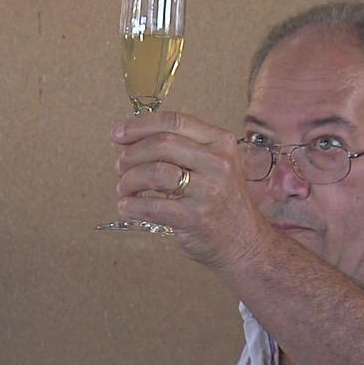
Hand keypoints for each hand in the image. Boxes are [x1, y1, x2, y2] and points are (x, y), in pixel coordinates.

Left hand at [112, 111, 268, 272]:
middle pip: (162, 144)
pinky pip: (153, 206)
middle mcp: (218, 163)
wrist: (244, 243)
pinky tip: (127, 206)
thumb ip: (180, 149)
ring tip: (124, 188)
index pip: (175, 121)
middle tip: (120, 166)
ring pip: (155, 172)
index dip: (140, 125)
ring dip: (130, 180)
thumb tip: (130, 139)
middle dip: (132, 154)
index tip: (119, 134)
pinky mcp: (196, 218)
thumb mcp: (214, 165)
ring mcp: (209, 191)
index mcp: (221, 143)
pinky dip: (132, 205)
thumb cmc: (222, 203)